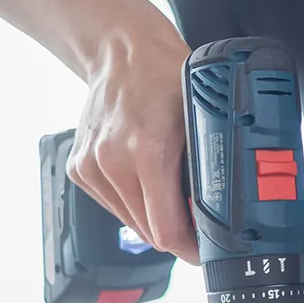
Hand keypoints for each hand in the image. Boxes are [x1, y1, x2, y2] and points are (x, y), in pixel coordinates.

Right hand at [69, 29, 198, 262]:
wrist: (121, 51)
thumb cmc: (165, 76)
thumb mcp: (201, 118)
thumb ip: (209, 165)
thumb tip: (224, 210)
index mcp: (147, 151)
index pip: (166, 230)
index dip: (190, 248)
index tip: (206, 251)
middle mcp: (112, 162)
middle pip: (149, 232)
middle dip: (177, 234)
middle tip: (199, 225)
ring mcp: (91, 167)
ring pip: (130, 222)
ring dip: (154, 218)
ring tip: (173, 195)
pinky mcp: (79, 169)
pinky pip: (113, 205)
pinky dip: (133, 202)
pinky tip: (145, 179)